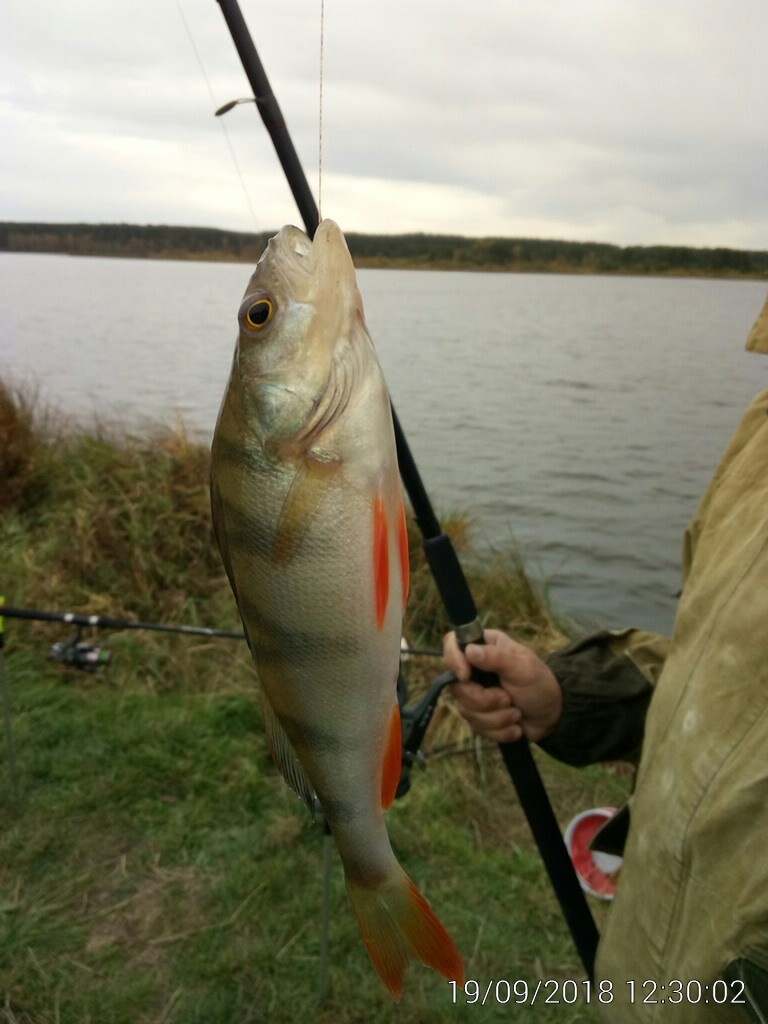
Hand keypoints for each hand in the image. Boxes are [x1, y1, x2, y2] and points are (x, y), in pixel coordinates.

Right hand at [443, 628, 562, 743]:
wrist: (553, 716)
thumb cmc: (540, 684)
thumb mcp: (523, 668)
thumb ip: (497, 658)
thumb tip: (470, 651)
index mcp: (484, 648)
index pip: (452, 644)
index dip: (454, 660)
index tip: (466, 676)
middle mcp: (474, 669)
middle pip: (457, 687)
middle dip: (485, 700)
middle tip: (508, 699)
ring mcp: (474, 695)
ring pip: (467, 712)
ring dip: (497, 718)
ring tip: (517, 713)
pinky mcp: (479, 717)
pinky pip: (477, 729)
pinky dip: (500, 731)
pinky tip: (515, 727)